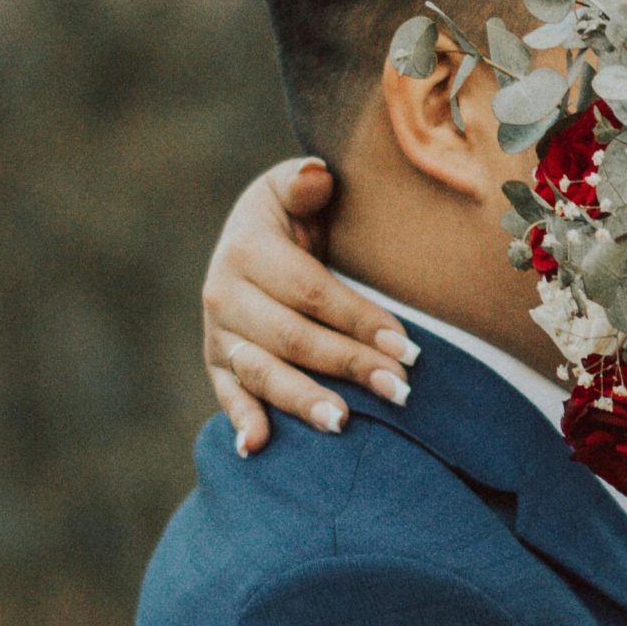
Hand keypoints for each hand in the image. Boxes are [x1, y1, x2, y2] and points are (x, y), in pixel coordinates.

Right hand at [202, 158, 419, 453]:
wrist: (257, 241)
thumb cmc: (295, 216)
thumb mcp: (296, 190)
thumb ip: (305, 184)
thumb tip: (317, 178)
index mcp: (247, 249)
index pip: (310, 292)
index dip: (358, 319)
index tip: (408, 346)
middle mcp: (223, 294)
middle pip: (293, 338)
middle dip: (349, 364)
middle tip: (401, 390)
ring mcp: (219, 334)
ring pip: (262, 372)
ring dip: (303, 400)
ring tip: (344, 423)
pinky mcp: (218, 365)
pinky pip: (228, 396)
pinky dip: (241, 422)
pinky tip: (258, 447)